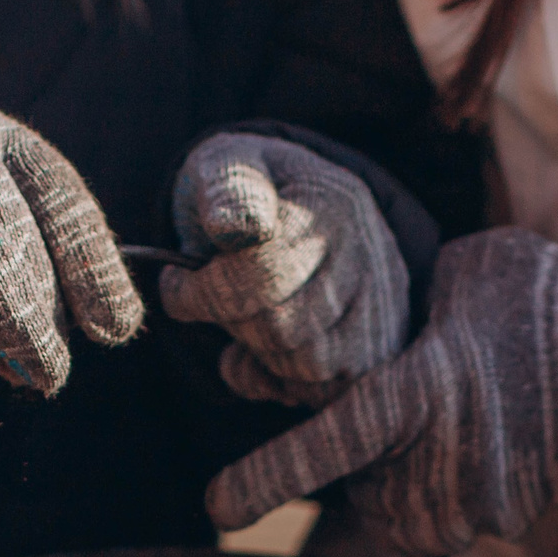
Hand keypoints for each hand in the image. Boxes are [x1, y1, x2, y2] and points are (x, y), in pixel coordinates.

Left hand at [160, 131, 407, 406]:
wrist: (310, 208)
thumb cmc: (255, 191)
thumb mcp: (231, 163)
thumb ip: (228, 186)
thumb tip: (232, 224)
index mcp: (334, 206)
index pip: (261, 273)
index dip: (202, 291)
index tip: (175, 282)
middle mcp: (370, 260)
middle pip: (282, 328)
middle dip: (231, 321)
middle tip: (214, 300)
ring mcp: (381, 311)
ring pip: (306, 366)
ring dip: (258, 352)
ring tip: (246, 316)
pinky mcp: (379, 353)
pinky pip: (322, 393)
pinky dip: (279, 380)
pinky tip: (264, 349)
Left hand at [203, 228, 557, 556]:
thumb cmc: (540, 299)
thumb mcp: (456, 279)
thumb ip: (403, 319)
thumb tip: (375, 336)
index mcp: (412, 395)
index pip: (321, 447)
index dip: (263, 480)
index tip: (217, 508)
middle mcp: (436, 459)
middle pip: (364, 491)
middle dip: (373, 466)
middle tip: (417, 417)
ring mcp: (474, 498)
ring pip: (406, 517)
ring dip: (412, 488)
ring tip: (456, 433)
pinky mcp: (508, 519)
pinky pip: (457, 523)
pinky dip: (461, 498)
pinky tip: (493, 450)